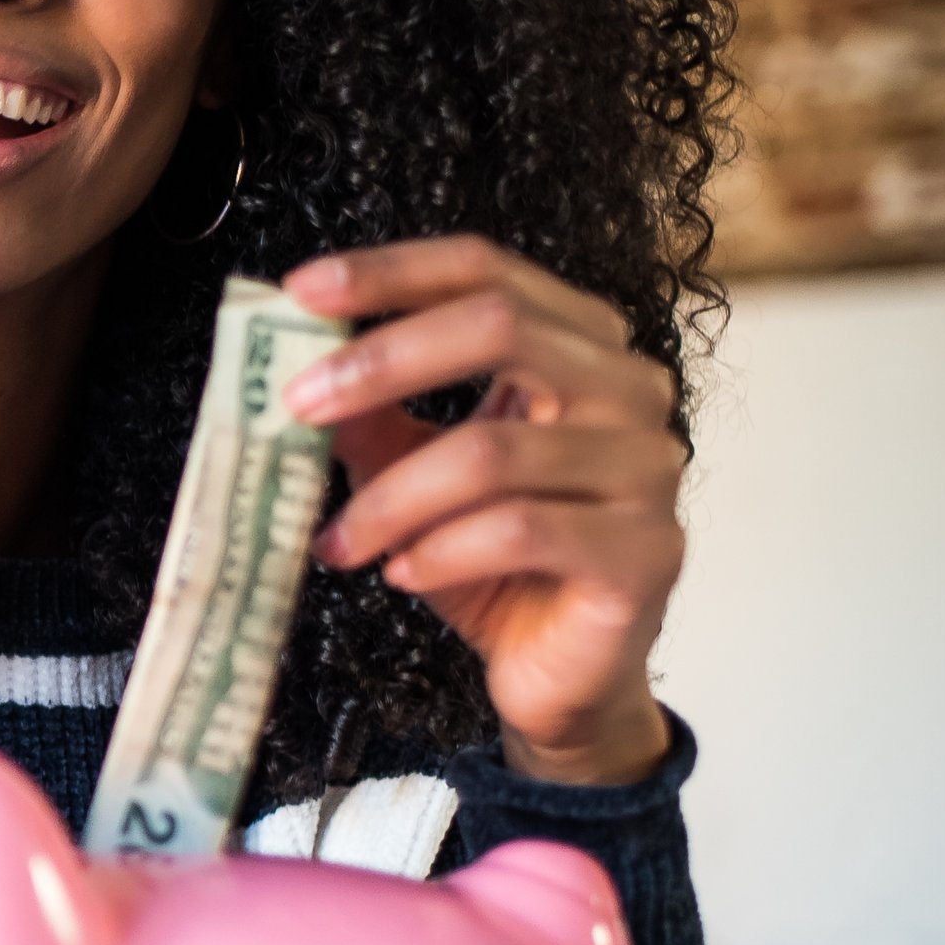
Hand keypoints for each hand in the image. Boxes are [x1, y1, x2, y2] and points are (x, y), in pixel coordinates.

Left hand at [281, 235, 682, 787]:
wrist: (557, 673)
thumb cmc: (492, 562)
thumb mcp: (415, 474)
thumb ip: (371, 418)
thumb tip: (298, 369)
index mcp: (579, 347)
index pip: (488, 271)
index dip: (392, 272)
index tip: (302, 291)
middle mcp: (629, 390)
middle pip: (501, 327)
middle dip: (381, 361)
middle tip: (296, 404)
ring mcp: (648, 468)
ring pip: (493, 451)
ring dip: (391, 498)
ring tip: (338, 540)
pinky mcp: (645, 551)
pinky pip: (521, 530)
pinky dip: (441, 550)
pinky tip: (402, 572)